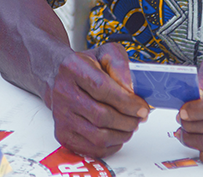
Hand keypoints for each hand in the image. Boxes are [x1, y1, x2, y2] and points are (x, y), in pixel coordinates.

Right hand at [47, 43, 150, 158]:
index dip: (126, 101)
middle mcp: (63, 92)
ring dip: (122, 134)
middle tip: (140, 117)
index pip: (101, 88)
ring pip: (98, 136)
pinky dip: (111, 145)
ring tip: (131, 125)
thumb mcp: (106, 53)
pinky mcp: (63, 134)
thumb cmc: (86, 66)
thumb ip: (121, 65)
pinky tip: (118, 133)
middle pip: (101, 116)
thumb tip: (131, 89)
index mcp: (73, 68)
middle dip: (128, 120)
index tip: (142, 106)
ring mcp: (61, 116)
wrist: (61, 77)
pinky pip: (92, 149)